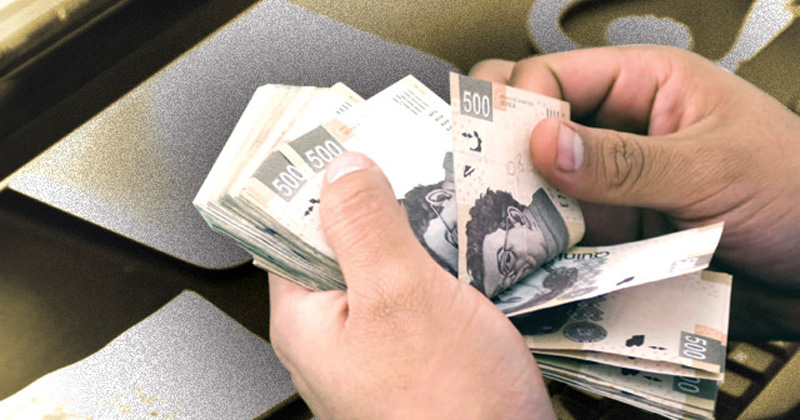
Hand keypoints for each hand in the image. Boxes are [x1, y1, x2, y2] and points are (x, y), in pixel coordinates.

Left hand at [268, 153, 554, 419]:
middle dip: (377, 198)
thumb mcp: (400, 296)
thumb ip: (363, 226)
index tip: (343, 138)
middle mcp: (334, 335)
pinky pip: (422, 293)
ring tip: (445, 189)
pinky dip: (442, 263)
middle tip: (409, 154)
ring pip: (388, 265)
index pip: (289, 229)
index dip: (314, 180)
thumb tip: (342, 168)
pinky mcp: (421, 355)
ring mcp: (379, 346)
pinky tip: (469, 243)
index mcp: (305, 321)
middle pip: (342, 243)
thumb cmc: (449, 407)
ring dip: (415, 229)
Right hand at [471, 46, 799, 339]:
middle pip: (539, 131)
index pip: (554, 77)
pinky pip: (568, 235)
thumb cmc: (798, 192)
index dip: (519, 106)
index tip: (493, 148)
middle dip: (507, 155)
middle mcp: (621, 132)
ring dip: (525, 209)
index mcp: (646, 85)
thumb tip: (541, 143)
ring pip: (546, 188)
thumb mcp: (712, 167)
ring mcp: (616, 187)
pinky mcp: (618, 235)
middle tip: (479, 186)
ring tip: (498, 231)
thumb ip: (626, 160)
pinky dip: (548, 248)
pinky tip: (532, 261)